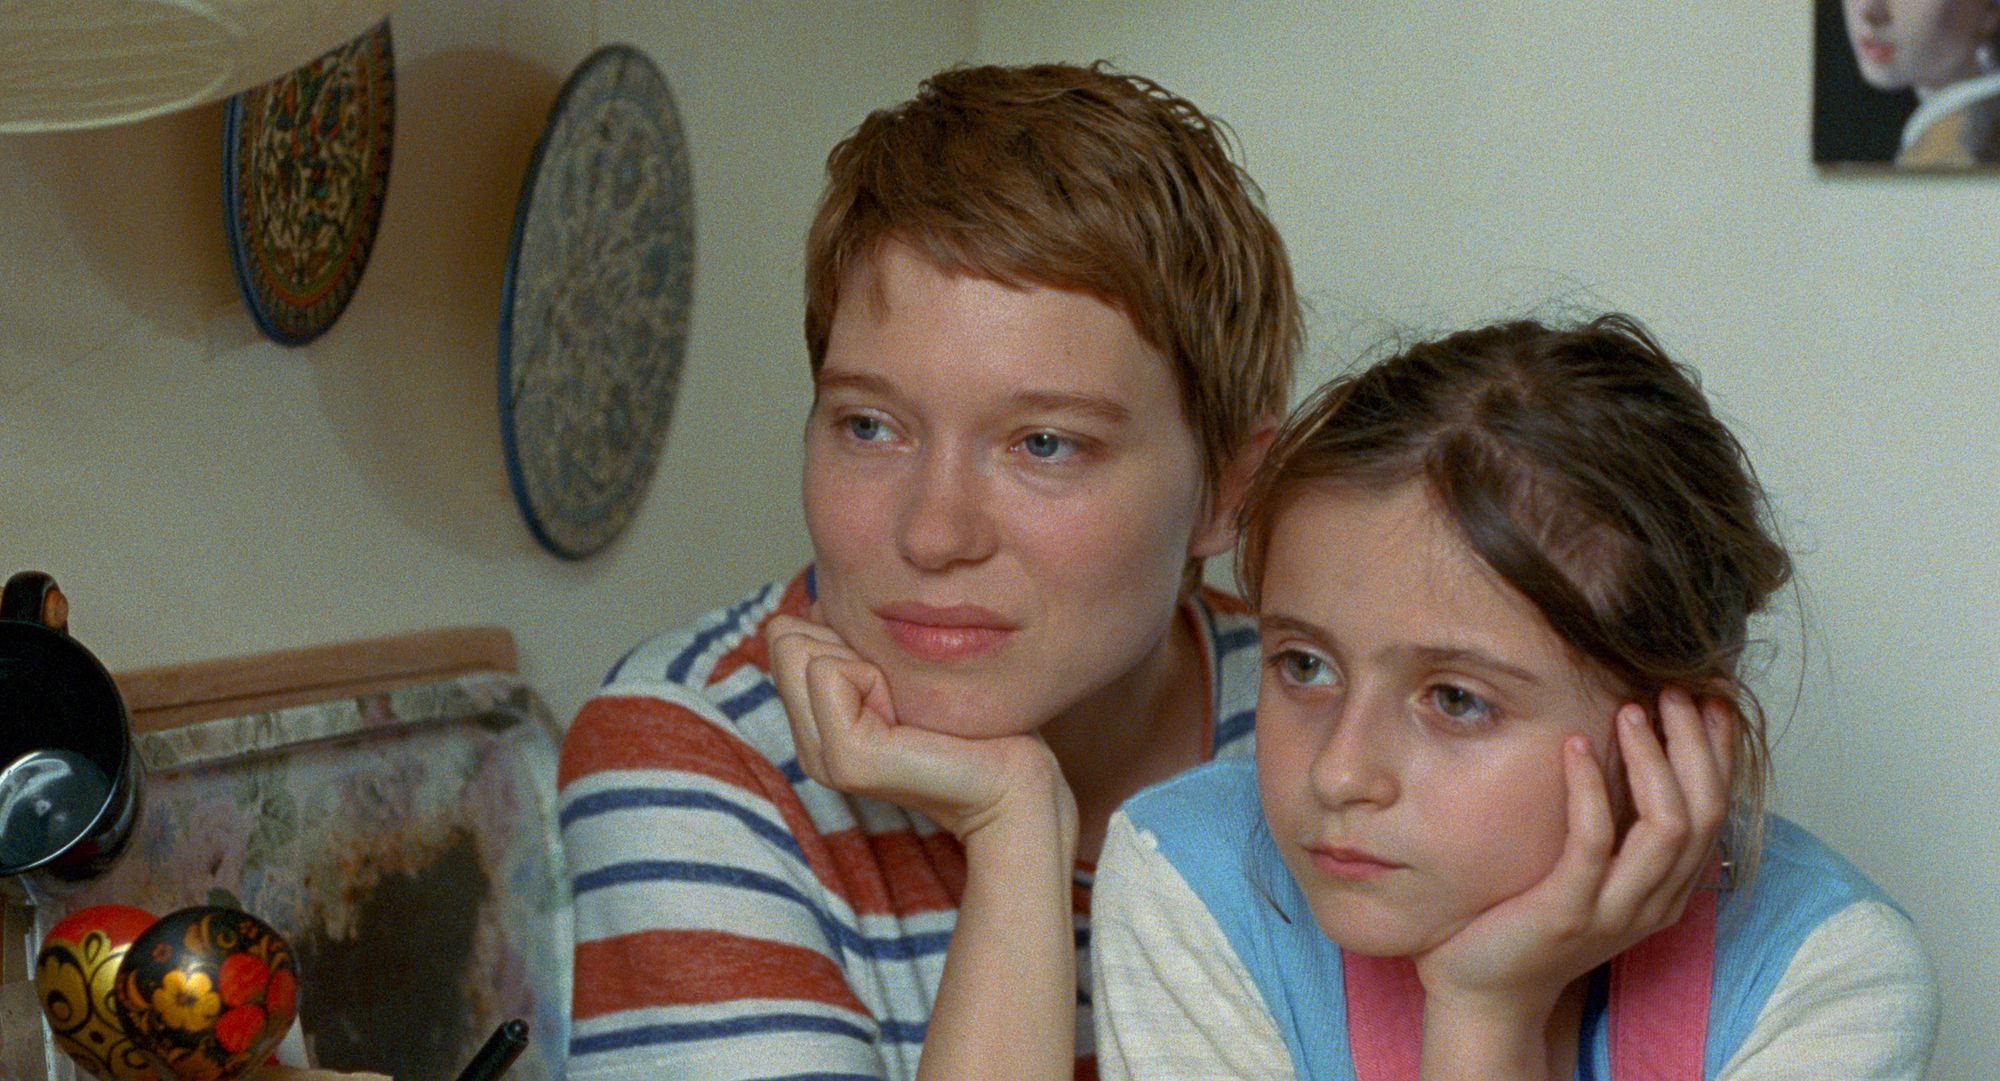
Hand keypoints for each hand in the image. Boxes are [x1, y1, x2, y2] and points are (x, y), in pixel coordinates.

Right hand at [765, 612, 1077, 849]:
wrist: (1011, 774)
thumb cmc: (966, 715)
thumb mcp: (893, 666)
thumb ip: (849, 639)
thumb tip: (822, 599)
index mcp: (816, 723)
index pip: (784, 634)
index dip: (843, 631)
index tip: (891, 672)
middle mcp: (810, 745)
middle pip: (785, 638)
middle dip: (849, 642)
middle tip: (901, 689)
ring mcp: (823, 758)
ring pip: (800, 650)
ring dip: (865, 659)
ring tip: (907, 705)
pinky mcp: (847, 761)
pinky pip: (828, 672)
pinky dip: (875, 675)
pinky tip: (910, 717)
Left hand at [1413, 688, 1733, 1025]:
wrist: (1487, 989)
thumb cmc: (1531, 916)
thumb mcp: (1589, 868)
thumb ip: (1616, 823)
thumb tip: (1628, 747)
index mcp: (1668, 888)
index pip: (1717, 811)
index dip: (1719, 751)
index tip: (1708, 697)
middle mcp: (1655, 900)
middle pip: (1706, 811)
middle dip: (1696, 744)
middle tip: (1673, 691)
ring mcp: (1615, 909)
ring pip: (1668, 825)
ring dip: (1654, 759)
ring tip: (1631, 710)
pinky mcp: (1568, 911)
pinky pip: (1594, 841)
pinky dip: (1591, 787)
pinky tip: (1576, 746)